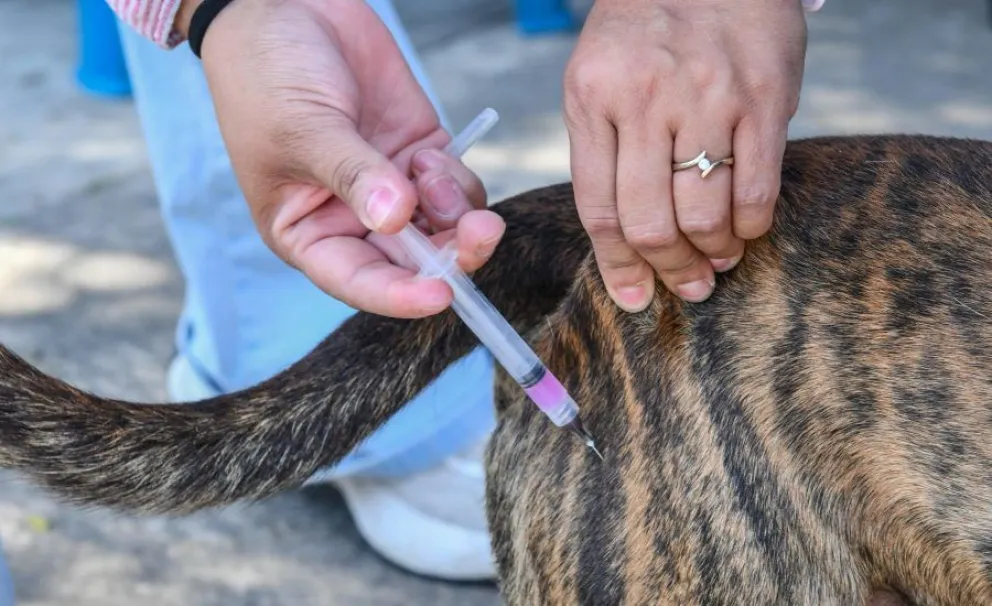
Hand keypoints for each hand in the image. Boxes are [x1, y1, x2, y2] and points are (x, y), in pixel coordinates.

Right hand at [175, 0, 504, 317]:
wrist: (286, 8)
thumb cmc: (266, 76)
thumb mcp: (304, 129)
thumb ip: (354, 175)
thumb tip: (396, 219)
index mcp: (308, 233)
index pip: (358, 281)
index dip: (400, 295)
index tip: (440, 294)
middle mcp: (352, 220)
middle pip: (413, 263)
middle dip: (450, 253)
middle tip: (480, 231)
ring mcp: (391, 187)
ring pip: (444, 229)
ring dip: (456, 212)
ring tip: (430, 165)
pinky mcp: (418, 154)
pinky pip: (456, 188)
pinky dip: (456, 178)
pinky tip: (431, 150)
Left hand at [563, 0, 810, 310]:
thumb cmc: (645, 29)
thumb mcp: (598, 77)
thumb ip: (602, 148)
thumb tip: (622, 237)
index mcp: (592, 98)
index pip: (599, 208)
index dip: (617, 266)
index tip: (633, 298)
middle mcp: (644, 101)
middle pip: (649, 222)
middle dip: (668, 269)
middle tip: (686, 287)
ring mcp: (706, 99)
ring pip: (702, 213)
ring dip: (712, 252)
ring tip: (717, 259)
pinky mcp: (762, 97)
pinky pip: (756, 188)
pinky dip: (751, 225)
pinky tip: (746, 228)